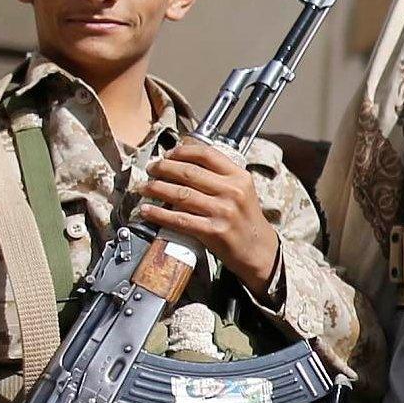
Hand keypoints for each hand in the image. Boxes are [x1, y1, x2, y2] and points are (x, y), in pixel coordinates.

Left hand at [136, 140, 280, 291]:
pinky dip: (159, 214)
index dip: (182, 151)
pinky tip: (147, 210)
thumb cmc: (245, 219)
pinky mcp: (213, 231)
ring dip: (156, 189)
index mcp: (239, 176)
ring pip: (181, 194)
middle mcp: (232, 191)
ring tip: (143, 187)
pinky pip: (179, 219)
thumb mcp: (241, 190)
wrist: (259, 250)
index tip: (167, 154)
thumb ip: (219, 176)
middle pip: (189, 172)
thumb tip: (183, 162)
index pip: (206, 154)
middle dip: (163, 168)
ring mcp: (223, 212)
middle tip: (150, 169)